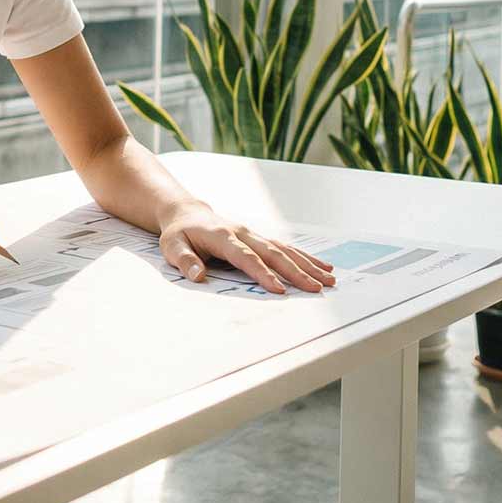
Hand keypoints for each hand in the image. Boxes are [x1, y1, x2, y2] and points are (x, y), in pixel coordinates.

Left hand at [156, 201, 335, 294]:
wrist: (187, 213)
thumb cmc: (179, 233)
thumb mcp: (172, 246)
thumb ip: (185, 260)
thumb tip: (197, 275)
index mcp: (223, 237)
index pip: (246, 257)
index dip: (262, 273)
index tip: (278, 289)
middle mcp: (243, 233)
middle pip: (274, 253)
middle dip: (296, 272)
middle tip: (315, 288)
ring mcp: (254, 234)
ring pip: (285, 249)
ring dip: (307, 265)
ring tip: (329, 279)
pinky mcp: (260, 238)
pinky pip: (286, 248)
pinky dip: (305, 258)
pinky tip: (322, 268)